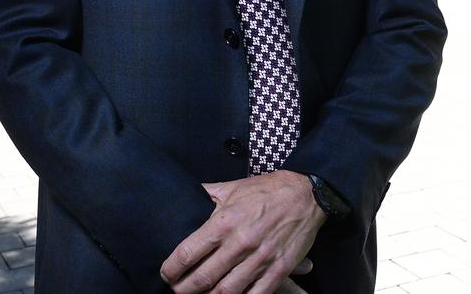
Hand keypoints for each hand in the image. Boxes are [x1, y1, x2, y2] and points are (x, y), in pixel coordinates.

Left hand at [160, 171, 326, 293]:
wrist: (304, 195)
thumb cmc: (266, 190)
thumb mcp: (232, 187)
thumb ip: (208, 195)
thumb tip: (186, 194)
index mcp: (225, 221)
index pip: (189, 251)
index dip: (172, 268)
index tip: (166, 273)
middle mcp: (240, 243)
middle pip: (203, 278)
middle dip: (184, 289)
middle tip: (177, 291)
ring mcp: (260, 260)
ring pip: (226, 292)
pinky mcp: (278, 271)